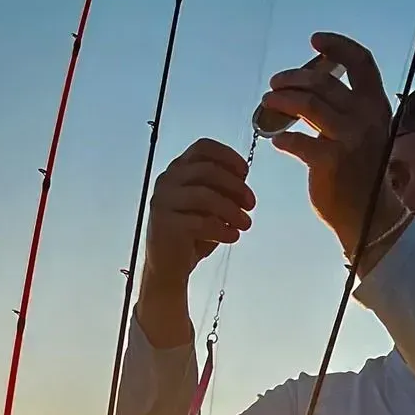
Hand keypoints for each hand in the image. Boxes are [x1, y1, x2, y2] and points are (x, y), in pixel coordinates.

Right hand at [143, 138, 253, 288]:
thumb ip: (221, 189)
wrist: (168, 266)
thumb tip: (242, 181)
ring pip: (205, 196)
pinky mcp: (165, 225)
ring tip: (245, 224)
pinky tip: (232, 237)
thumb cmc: (192, 233)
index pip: (203, 148)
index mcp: (178, 170)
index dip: (227, 156)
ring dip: (231, 210)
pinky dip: (222, 230)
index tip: (245, 172)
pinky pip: (201, 222)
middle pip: (208, 170)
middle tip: (251, 204)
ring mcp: (163, 202)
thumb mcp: (210, 205)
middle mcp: (167, 181)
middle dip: (235, 186)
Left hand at [261, 34, 396, 257]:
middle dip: (293, 79)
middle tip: (275, 84)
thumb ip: (341, 109)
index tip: (314, 40)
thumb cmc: (359, 172)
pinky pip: (299, 142)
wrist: (368, 216)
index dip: (338, 46)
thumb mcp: (361, 133)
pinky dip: (283, 139)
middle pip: (323, 82)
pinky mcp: (331, 162)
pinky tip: (276, 141)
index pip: (361, 62)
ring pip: (309, 105)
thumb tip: (306, 86)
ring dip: (282, 100)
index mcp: (375, 106)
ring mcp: (349, 139)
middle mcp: (366, 118)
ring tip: (267, 102)